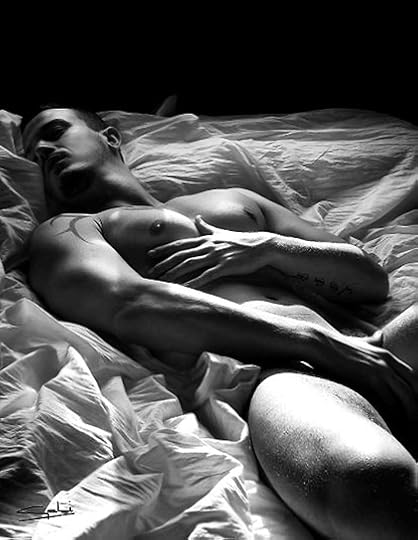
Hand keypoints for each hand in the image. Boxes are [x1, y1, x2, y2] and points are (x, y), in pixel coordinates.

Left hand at [148, 216, 274, 287]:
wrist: (263, 245)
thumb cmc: (242, 241)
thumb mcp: (222, 232)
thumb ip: (207, 227)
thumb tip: (197, 218)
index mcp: (206, 239)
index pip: (180, 244)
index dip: (164, 249)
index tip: (150, 254)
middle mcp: (208, 246)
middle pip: (181, 255)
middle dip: (164, 263)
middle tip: (149, 271)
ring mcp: (217, 256)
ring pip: (190, 264)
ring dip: (174, 272)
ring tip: (161, 280)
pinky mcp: (226, 266)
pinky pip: (206, 276)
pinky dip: (194, 282)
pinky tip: (184, 289)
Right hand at [315, 329, 417, 429]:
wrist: (317, 344)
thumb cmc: (333, 346)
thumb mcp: (358, 342)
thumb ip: (372, 341)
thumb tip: (381, 335)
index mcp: (385, 354)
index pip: (411, 376)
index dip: (415, 392)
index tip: (412, 408)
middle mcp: (387, 361)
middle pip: (413, 387)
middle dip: (416, 406)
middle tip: (415, 422)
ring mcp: (380, 368)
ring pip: (406, 396)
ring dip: (410, 414)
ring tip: (410, 429)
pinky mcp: (371, 378)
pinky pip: (390, 401)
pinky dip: (395, 415)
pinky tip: (393, 427)